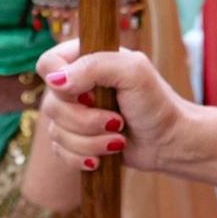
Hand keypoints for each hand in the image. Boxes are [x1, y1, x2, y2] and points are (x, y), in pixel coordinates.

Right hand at [37, 39, 188, 174]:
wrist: (169, 141)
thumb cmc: (156, 102)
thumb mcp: (133, 72)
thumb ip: (94, 66)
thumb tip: (55, 81)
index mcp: (84, 59)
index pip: (47, 64)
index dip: (61, 83)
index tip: (88, 94)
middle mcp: (75, 85)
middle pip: (50, 105)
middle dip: (85, 121)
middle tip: (117, 121)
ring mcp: (73, 114)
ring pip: (55, 132)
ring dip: (90, 141)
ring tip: (118, 138)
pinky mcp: (75, 140)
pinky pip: (60, 152)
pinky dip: (83, 157)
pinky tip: (103, 156)